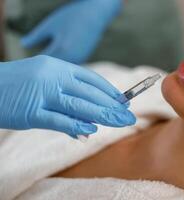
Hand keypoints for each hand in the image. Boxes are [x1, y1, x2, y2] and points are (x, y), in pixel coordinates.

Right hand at [0, 55, 135, 137]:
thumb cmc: (17, 86)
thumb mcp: (44, 84)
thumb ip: (66, 102)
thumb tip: (88, 125)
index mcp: (57, 66)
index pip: (91, 79)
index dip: (109, 91)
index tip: (124, 102)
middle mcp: (52, 76)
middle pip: (89, 93)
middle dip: (112, 106)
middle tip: (129, 116)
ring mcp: (41, 93)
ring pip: (79, 105)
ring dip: (102, 115)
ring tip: (120, 122)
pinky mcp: (30, 111)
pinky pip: (58, 119)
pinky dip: (76, 124)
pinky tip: (92, 129)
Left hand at [21, 0, 122, 63]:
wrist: (96, 15)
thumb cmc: (71, 16)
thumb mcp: (50, 24)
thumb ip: (36, 36)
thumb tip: (22, 44)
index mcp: (61, 49)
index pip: (42, 62)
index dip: (32, 64)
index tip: (25, 65)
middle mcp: (72, 58)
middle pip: (52, 70)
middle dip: (43, 69)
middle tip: (32, 69)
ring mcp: (79, 60)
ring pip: (62, 71)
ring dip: (53, 70)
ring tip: (44, 68)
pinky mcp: (83, 59)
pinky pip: (69, 67)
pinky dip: (62, 67)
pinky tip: (56, 64)